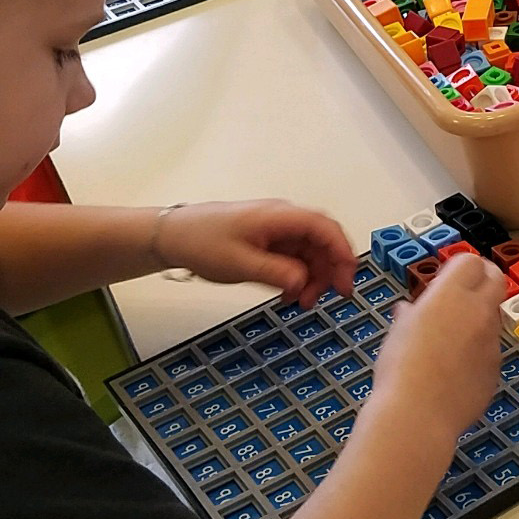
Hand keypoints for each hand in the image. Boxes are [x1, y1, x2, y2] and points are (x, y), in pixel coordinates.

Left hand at [154, 201, 355, 303]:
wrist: (171, 235)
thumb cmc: (201, 242)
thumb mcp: (240, 264)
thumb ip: (277, 273)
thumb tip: (304, 283)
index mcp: (279, 216)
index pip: (325, 228)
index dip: (342, 254)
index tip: (347, 280)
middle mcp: (282, 219)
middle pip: (321, 241)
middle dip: (328, 271)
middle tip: (327, 299)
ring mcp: (275, 229)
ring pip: (309, 252)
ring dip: (312, 277)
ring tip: (302, 302)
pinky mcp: (267, 240)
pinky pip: (293, 257)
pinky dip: (297, 276)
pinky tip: (288, 295)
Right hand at [371, 252, 505, 436]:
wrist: (418, 414)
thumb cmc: (399, 368)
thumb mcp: (397, 332)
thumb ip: (411, 315)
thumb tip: (409, 311)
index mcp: (451, 294)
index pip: (471, 260)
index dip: (461, 266)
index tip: (449, 277)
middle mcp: (478, 311)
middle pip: (495, 279)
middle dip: (483, 280)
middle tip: (465, 293)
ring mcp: (492, 341)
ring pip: (492, 318)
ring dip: (478, 321)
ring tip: (449, 342)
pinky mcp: (496, 368)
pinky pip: (489, 352)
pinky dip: (476, 354)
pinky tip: (454, 372)